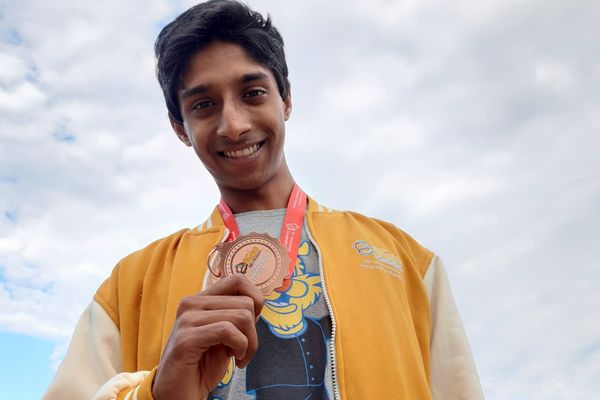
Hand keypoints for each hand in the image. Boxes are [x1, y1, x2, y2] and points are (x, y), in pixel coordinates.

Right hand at [152, 275, 263, 399]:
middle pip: (246, 302)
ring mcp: (187, 319)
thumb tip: (258, 301)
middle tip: (244, 350)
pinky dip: (240, 347)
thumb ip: (235, 315)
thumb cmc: (202, 365)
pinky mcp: (186, 338)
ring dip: (249, 343)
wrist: (178, 394)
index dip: (255, 300)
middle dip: (254, 331)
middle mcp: (191, 303)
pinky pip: (227, 331)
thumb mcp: (224, 335)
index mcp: (201, 299)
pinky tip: (234, 360)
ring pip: (241, 316)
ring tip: (239, 357)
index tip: (251, 324)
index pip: (238, 280)